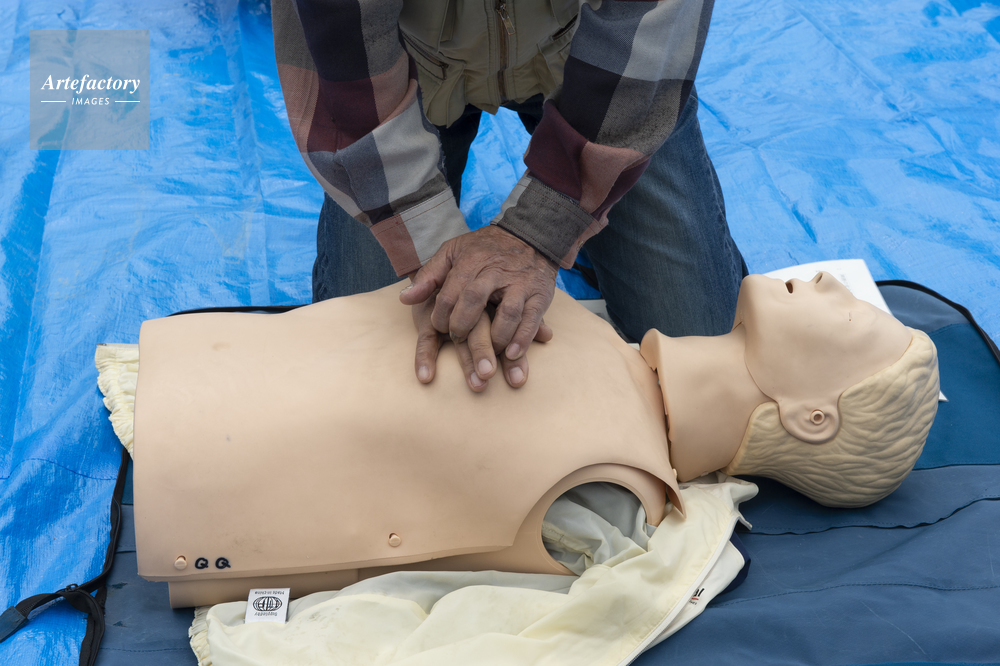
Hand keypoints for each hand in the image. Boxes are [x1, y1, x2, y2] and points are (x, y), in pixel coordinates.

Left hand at [401, 225, 557, 388]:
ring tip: (486, 352)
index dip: (441, 316)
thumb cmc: (485, 248)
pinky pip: (532, 320)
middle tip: (458, 340)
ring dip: (495, 338)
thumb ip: (429, 275)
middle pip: (475, 301)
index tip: (439, 329)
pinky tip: (512, 354)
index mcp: (471, 261)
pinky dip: (523, 339)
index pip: (450, 293)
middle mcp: (496, 272)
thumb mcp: (453, 251)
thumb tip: (405, 299)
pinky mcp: (540, 295)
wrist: (529, 235)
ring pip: (507, 314)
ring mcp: (520, 284)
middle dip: (463, 326)